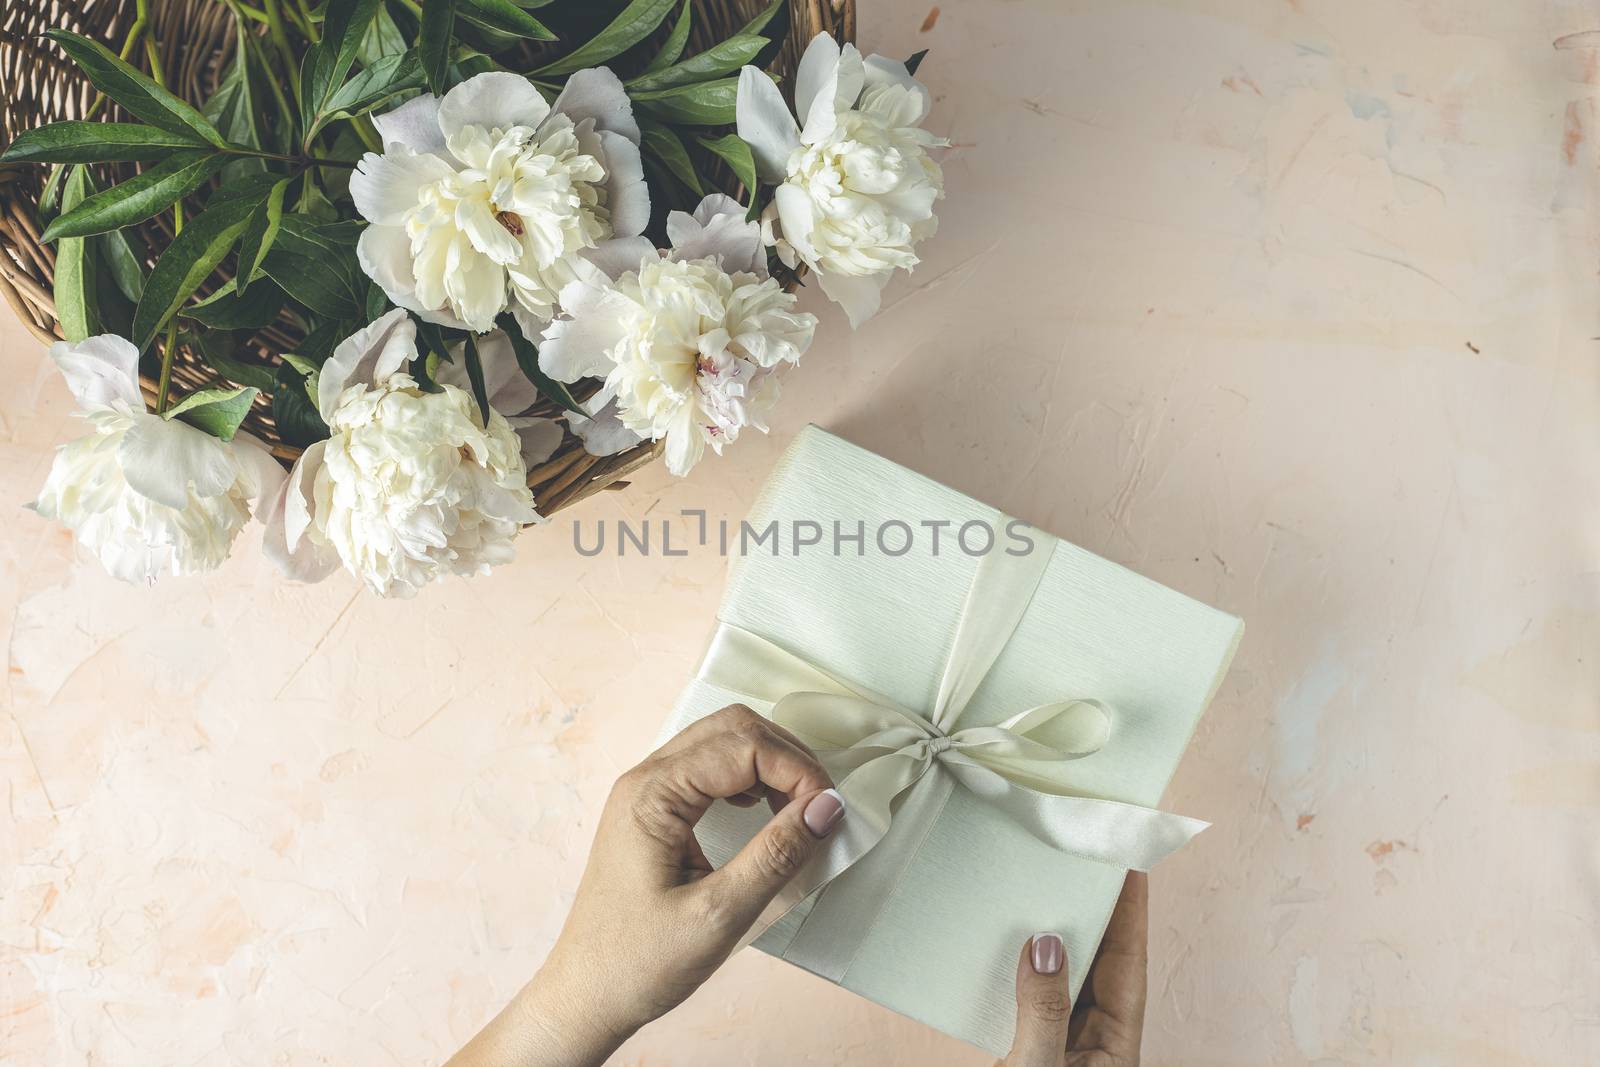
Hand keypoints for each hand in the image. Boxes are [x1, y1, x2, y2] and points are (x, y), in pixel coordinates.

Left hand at [447, 705, 845, 1066]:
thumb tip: (826, 808)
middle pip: (731, 728)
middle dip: (785, 756)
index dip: (794, 769)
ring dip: (769, 765)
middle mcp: (645, 780)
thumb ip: (776, 856)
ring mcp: (646, 793)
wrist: (586, 998)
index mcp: (652, 795)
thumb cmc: (638, 964)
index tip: (826, 812)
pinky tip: (763, 812)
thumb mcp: (719, 915)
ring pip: (722, 742)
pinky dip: (748, 779)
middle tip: (819, 806)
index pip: (741, 745)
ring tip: (798, 811)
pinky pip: (709, 769)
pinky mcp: (654, 812)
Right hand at [999, 872, 1149, 1066]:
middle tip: (1080, 863)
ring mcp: (1059, 1041)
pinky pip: (1031, 992)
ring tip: (1042, 889)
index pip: (1128, 966)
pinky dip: (1022, 963)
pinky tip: (1007, 941)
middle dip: (1093, 912)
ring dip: (1053, 935)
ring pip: (1063, 974)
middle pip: (1099, 963)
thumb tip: (1045, 945)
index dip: (1131, 913)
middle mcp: (1092, 1039)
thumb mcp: (1040, 1066)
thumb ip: (1044, 1011)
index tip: (1130, 868)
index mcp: (1114, 1046)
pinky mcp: (1027, 1045)